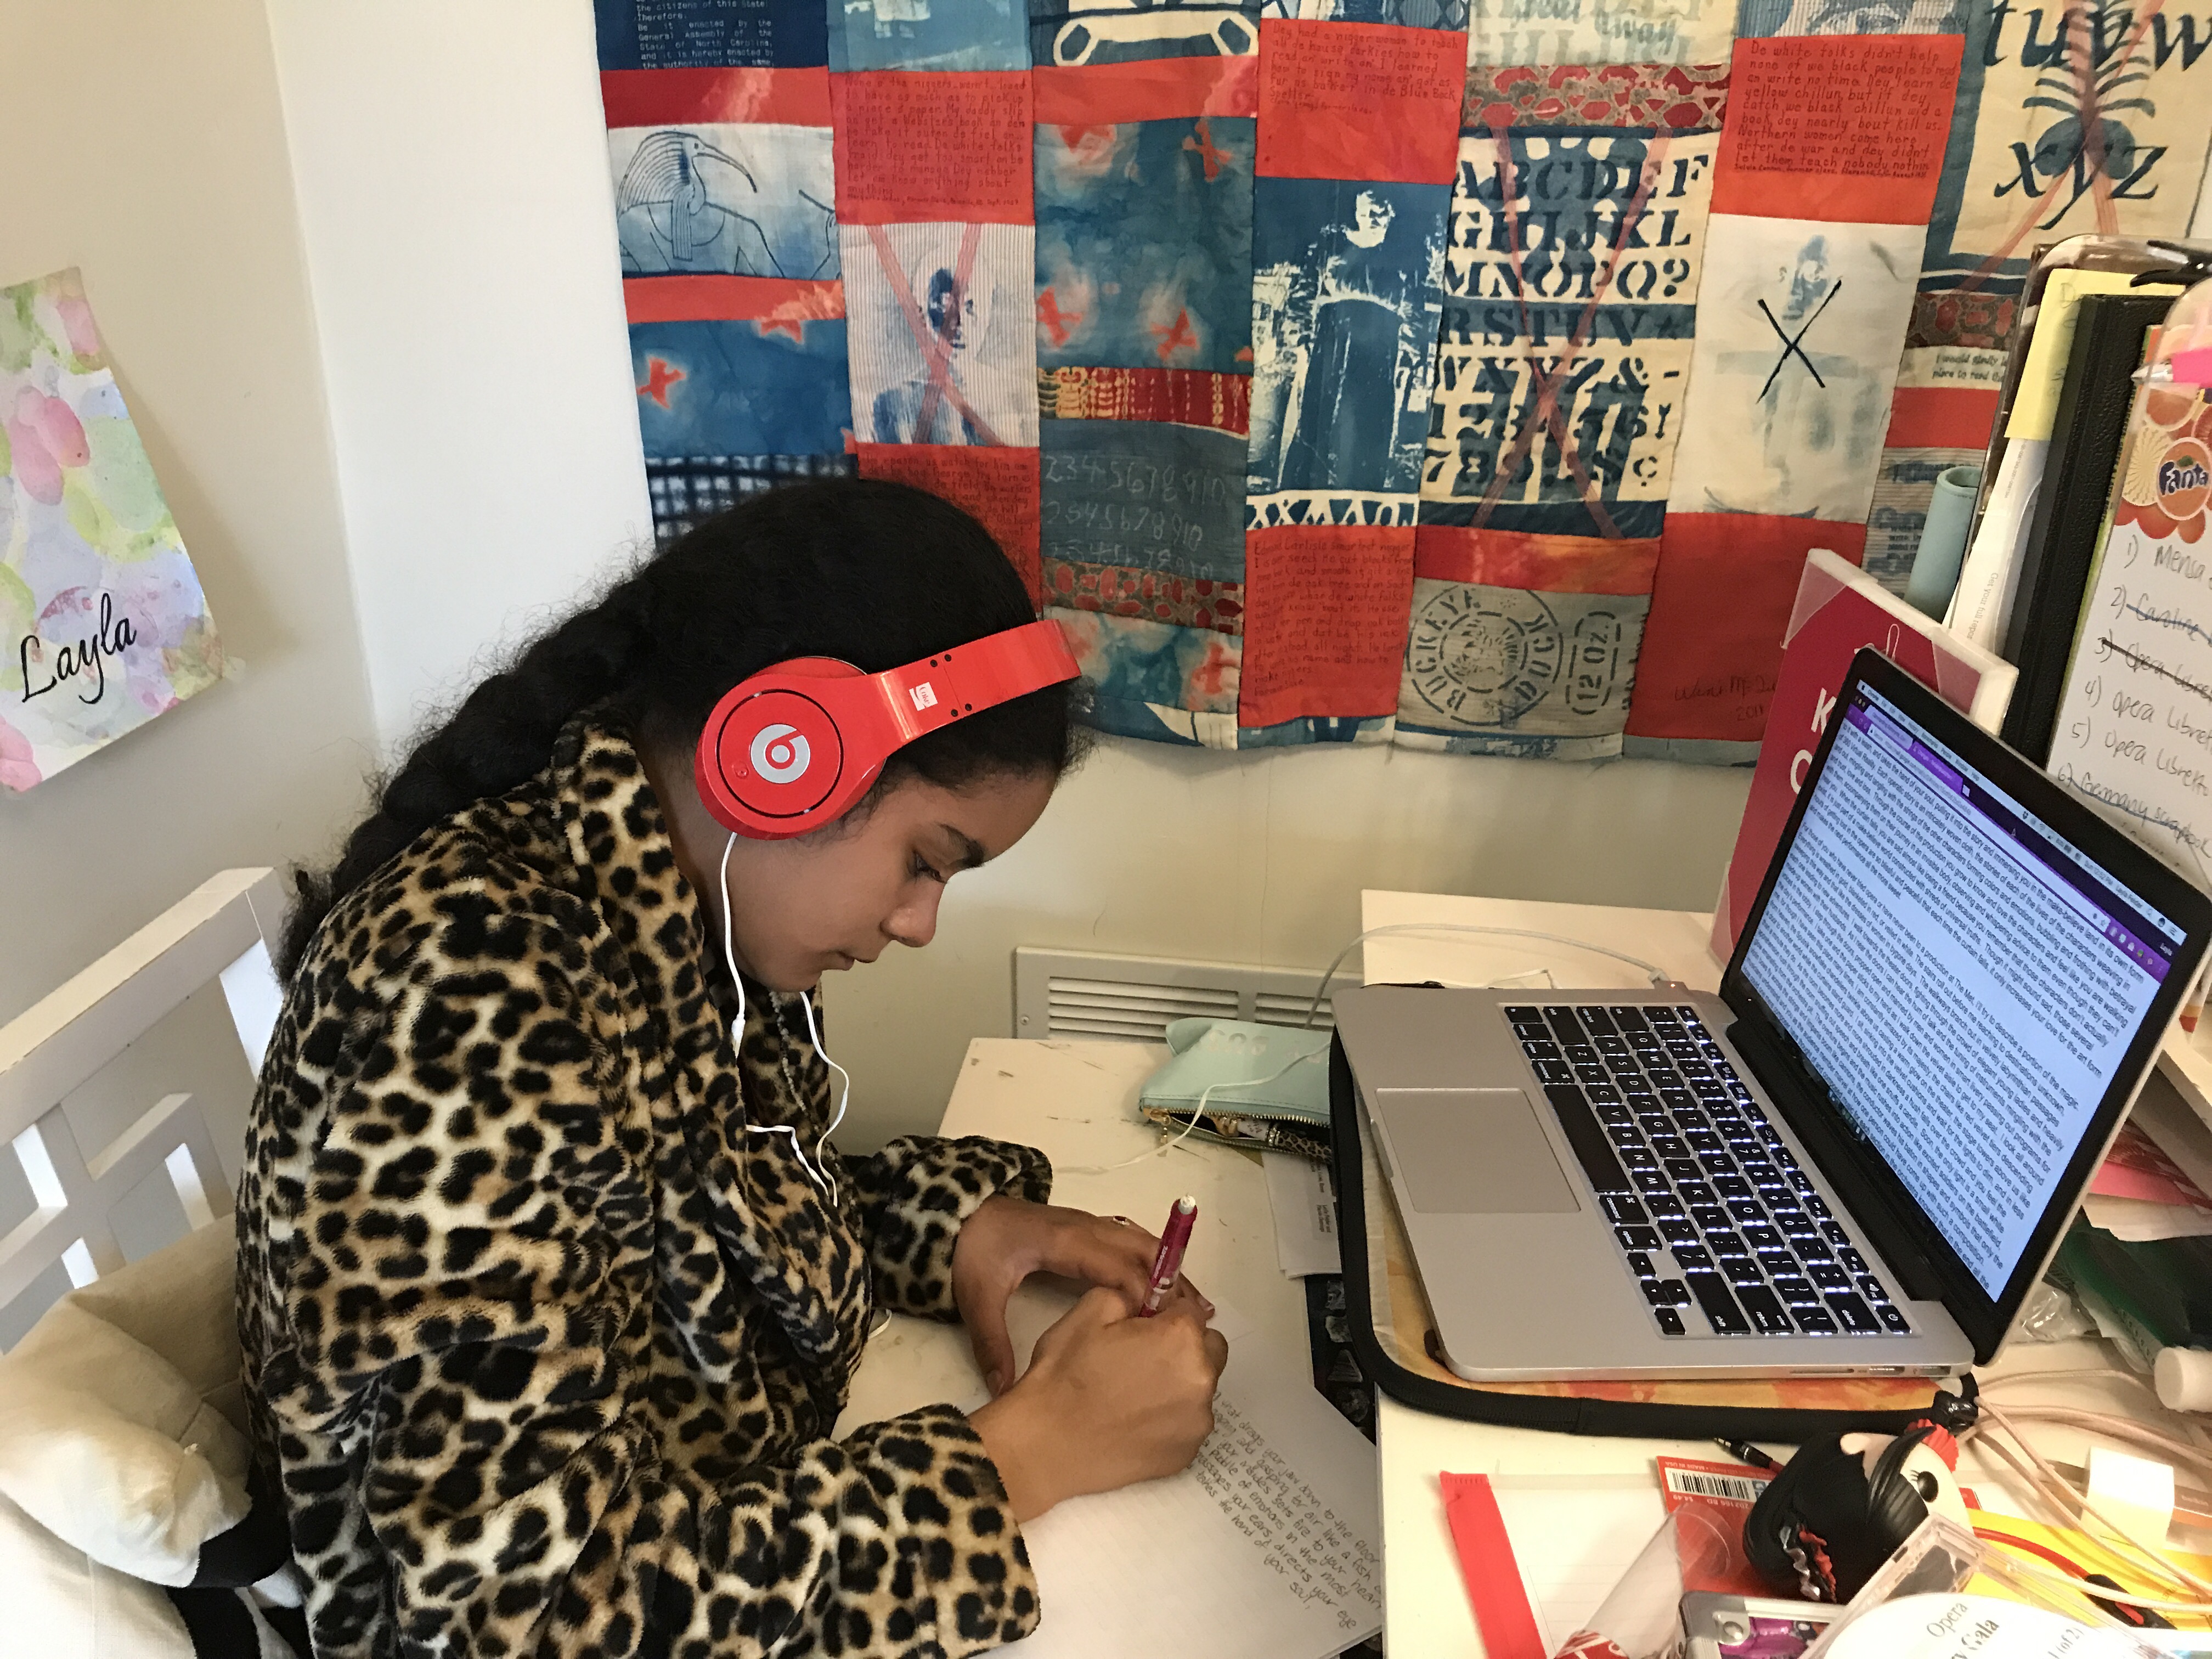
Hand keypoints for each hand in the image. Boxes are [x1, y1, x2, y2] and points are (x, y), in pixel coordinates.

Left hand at [951, 1196, 1211, 1395]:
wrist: (960, 1214)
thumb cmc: (972, 1251)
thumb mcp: (976, 1298)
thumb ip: (991, 1344)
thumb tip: (1004, 1391)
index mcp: (1063, 1244)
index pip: (1116, 1267)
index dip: (1144, 1295)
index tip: (1164, 1329)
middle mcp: (1084, 1230)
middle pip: (1141, 1251)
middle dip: (1172, 1282)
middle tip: (1199, 1318)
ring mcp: (1088, 1226)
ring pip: (1141, 1243)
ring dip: (1171, 1270)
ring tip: (1196, 1305)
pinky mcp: (1087, 1230)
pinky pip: (1132, 1241)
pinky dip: (1157, 1261)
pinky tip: (1168, 1287)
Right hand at [968, 1285, 1228, 1520]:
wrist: (1047, 1446)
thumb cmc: (1065, 1374)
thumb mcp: (1089, 1311)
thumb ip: (1130, 1295)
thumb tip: (1147, 1302)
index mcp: (1181, 1338)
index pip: (1190, 1308)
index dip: (1165, 1313)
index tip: (1143, 1324)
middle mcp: (1201, 1378)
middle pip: (1208, 1348)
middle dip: (1184, 1345)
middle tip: (1142, 1357)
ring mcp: (1198, 1421)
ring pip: (1199, 1387)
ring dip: (1179, 1382)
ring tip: (1134, 1394)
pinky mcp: (1187, 1454)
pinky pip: (1189, 1422)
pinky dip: (1171, 1417)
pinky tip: (1135, 1422)